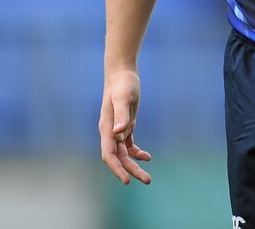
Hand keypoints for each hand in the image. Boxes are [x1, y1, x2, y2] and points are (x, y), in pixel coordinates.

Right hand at [99, 68, 151, 184]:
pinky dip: (137, 153)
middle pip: (118, 158)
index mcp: (106, 128)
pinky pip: (129, 145)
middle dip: (130, 171)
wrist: (122, 73)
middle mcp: (110, 132)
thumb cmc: (122, 84)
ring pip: (124, 154)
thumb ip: (121, 114)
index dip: (117, 168)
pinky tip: (147, 156)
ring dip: (134, 165)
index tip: (127, 180)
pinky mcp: (125, 125)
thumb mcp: (123, 97)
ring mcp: (117, 130)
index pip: (109, 154)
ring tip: (148, 178)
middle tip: (147, 180)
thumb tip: (118, 132)